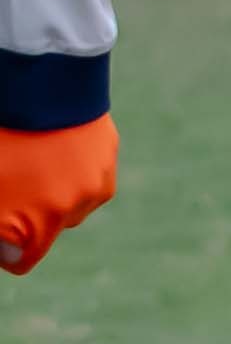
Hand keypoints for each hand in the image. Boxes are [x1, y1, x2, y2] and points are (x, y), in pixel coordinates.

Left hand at [0, 114, 117, 272]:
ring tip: (31, 159)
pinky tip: (52, 146)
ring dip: (52, 192)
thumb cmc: (4, 136)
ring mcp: (94, 185)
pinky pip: (86, 179)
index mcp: (40, 220)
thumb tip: (6, 250)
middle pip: (46, 229)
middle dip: (27, 213)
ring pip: (69, 204)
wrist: (41, 83)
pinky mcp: (107, 160)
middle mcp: (72, 210)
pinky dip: (69, 170)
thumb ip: (1, 222)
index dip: (4, 248)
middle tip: (9, 180)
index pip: (21, 260)